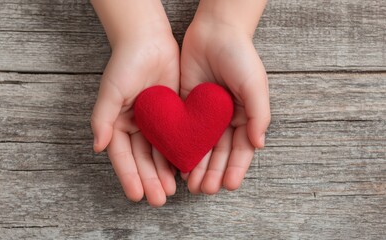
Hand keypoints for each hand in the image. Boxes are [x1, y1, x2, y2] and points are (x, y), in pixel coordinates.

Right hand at [91, 29, 179, 206]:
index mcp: (118, 123)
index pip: (122, 156)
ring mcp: (155, 123)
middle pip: (142, 159)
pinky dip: (178, 155)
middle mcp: (135, 126)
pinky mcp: (172, 116)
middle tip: (158, 199)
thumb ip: (102, 118)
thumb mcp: (111, 91)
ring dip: (163, 173)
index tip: (136, 195)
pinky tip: (184, 169)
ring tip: (171, 191)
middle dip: (149, 180)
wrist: (149, 40)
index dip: (129, 176)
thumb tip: (97, 146)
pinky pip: (175, 139)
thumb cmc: (126, 63)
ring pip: (159, 153)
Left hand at [179, 16, 270, 193]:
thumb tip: (259, 145)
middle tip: (204, 190)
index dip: (236, 168)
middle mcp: (225, 119)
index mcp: (244, 116)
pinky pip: (184, 132)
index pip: (241, 149)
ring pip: (201, 147)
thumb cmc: (240, 57)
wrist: (214, 32)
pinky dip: (182, 148)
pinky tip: (177, 163)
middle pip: (220, 152)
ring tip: (191, 185)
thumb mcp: (255, 85)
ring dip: (197, 166)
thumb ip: (259, 115)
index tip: (229, 186)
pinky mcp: (186, 107)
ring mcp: (205, 115)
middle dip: (213, 172)